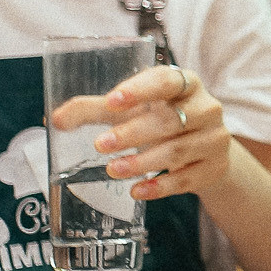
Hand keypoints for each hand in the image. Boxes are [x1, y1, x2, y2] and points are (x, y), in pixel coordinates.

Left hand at [52, 63, 231, 200]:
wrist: (207, 150)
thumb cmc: (162, 119)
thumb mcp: (133, 110)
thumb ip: (95, 110)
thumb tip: (55, 120)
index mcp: (185, 82)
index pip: (165, 80)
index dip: (140, 90)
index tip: (112, 101)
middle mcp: (206, 107)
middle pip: (170, 120)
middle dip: (133, 133)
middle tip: (101, 145)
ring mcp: (214, 139)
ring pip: (177, 151)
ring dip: (142, 162)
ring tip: (113, 169)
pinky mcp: (215, 168)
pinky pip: (187, 179)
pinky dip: (160, 187)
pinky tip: (138, 190)